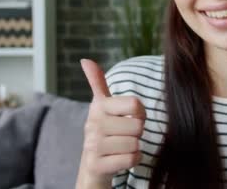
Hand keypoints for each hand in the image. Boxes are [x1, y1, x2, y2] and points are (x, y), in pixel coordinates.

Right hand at [76, 59, 145, 188]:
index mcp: (98, 107)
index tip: (130, 117)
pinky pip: (131, 159)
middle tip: (124, 135)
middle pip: (138, 126)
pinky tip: (120, 159)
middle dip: (137, 133)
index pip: (135, 105)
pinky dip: (133, 160)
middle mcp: (93, 124)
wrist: (93, 165)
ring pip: (135, 144)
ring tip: (121, 147)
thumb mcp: (102, 107)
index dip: (140, 114)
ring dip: (134, 147)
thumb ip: (97, 83)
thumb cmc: (105, 132)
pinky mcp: (97, 165)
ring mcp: (93, 146)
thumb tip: (86, 60)